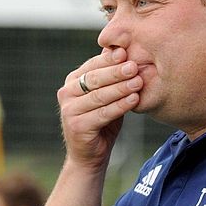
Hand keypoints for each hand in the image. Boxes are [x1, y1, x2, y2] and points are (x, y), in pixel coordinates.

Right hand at [58, 47, 141, 170]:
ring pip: (99, 96)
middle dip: (116, 72)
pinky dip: (120, 106)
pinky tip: (134, 100)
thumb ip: (111, 77)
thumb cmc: (102, 122)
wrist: (89, 156)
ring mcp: (69, 110)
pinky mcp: (77, 126)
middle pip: (95, 79)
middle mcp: (66, 93)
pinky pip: (103, 113)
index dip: (109, 59)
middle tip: (134, 66)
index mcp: (72, 81)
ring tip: (138, 82)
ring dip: (120, 88)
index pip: (92, 65)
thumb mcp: (106, 96)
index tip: (126, 53)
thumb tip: (124, 49)